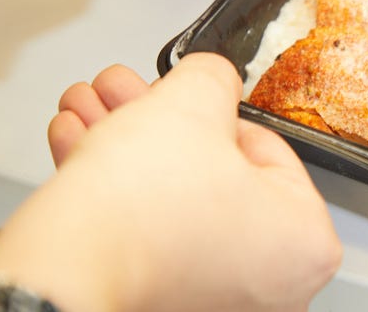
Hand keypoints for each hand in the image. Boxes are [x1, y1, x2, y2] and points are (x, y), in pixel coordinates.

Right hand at [0, 53, 341, 311]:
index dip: (216, 112)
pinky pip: (145, 232)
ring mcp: (213, 299)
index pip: (267, 150)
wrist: (61, 268)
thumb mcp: (196, 99)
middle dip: (158, 119)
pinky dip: (114, 187)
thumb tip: (212, 80)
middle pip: (214, 171)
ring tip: (94, 107)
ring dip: (127, 143)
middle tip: (129, 93)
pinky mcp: (159, 301)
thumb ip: (216, 77)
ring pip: (172, 196)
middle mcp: (270, 285)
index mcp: (306, 243)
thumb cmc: (140, 207)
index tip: (188, 99)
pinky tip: (81, 141)